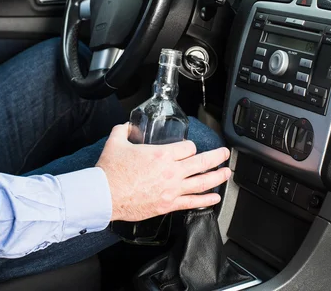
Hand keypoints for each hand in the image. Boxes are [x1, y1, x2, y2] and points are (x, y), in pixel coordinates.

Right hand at [96, 124, 231, 221]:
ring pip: (203, 182)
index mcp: (162, 154)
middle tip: (224, 153)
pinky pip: (193, 202)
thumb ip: (123, 130)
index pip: (188, 147)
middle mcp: (171, 171)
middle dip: (217, 156)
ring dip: (218, 177)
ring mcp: (172, 189)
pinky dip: (207, 200)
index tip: (188, 148)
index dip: (190, 146)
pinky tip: (215, 198)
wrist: (105, 195)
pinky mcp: (168, 204)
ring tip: (226, 173)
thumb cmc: (110, 171)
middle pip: (202, 162)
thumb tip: (127, 126)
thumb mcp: (116, 142)